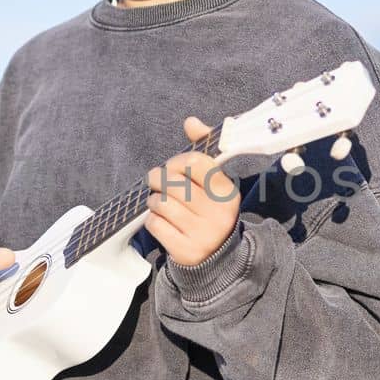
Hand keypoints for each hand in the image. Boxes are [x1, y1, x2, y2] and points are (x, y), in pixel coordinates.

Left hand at [144, 115, 240, 267]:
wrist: (216, 258)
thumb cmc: (208, 210)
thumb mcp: (213, 183)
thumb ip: (202, 151)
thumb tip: (191, 121)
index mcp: (227, 192)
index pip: (195, 162)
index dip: (177, 160)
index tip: (173, 166)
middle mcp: (218, 214)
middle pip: (172, 182)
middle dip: (157, 178)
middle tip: (156, 181)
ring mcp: (203, 234)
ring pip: (161, 203)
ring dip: (154, 200)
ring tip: (160, 203)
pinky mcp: (186, 251)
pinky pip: (155, 224)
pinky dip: (153, 220)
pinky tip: (162, 222)